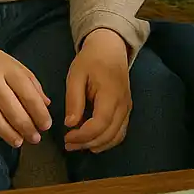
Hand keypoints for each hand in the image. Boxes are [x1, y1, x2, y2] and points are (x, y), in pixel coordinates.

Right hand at [0, 35, 52, 146]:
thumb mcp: (12, 64)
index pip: (28, 94)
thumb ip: (31, 82)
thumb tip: (46, 104)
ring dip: (8, 133)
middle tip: (35, 139)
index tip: (46, 125)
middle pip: (12, 109)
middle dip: (26, 127)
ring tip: (18, 142)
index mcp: (8, 69)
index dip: (39, 112)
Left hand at [63, 29, 132, 153]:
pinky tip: (91, 140)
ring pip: (116, 137)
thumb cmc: (92, 59)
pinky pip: (120, 132)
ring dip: (97, 145)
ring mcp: (127, 108)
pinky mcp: (126, 110)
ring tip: (78, 144)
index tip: (66, 137)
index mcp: (110, 94)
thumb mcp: (76, 75)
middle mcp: (123, 105)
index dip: (83, 136)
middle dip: (87, 143)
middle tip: (68, 144)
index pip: (99, 124)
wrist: (111, 48)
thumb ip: (74, 100)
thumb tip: (70, 124)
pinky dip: (106, 140)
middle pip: (109, 135)